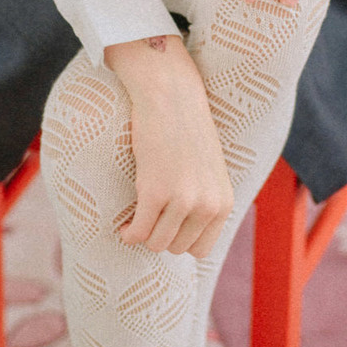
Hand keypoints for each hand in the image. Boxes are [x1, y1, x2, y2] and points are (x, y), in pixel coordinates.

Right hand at [105, 35, 233, 256]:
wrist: (170, 97)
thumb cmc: (184, 129)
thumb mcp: (208, 170)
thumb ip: (204, 198)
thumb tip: (185, 226)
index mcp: (223, 202)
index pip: (201, 249)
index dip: (178, 242)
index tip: (162, 230)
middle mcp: (208, 205)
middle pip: (176, 248)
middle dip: (158, 237)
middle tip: (144, 221)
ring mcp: (183, 200)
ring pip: (156, 243)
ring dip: (141, 236)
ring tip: (133, 223)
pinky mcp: (155, 191)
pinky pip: (139, 231)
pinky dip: (128, 233)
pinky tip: (123, 227)